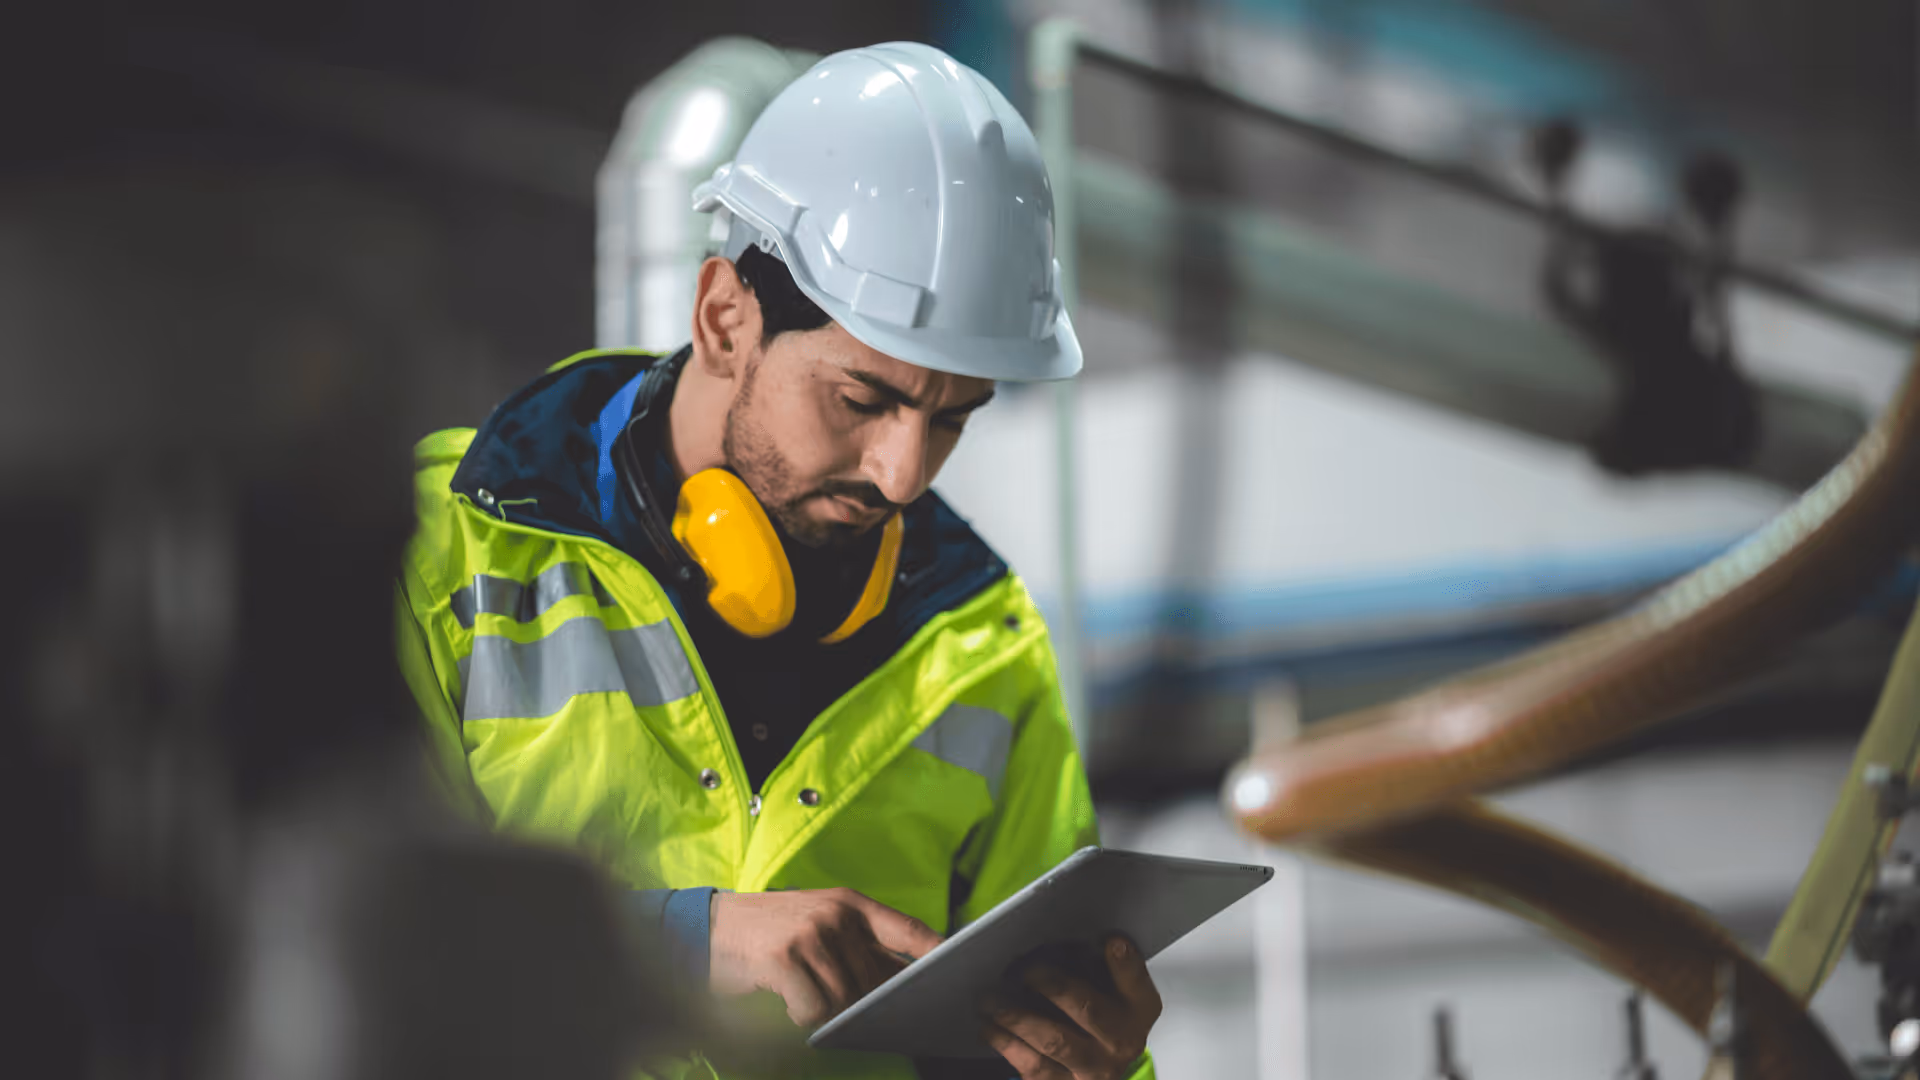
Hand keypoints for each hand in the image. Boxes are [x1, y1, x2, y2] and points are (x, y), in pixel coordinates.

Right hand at [709, 887, 943, 1027]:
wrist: (711, 925)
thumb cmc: (772, 930)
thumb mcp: (821, 923)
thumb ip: (860, 946)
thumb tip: (903, 982)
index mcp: (852, 904)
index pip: (908, 929)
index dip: (937, 953)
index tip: (960, 970)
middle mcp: (836, 915)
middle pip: (875, 980)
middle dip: (864, 1003)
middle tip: (837, 1004)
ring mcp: (811, 935)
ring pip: (844, 1000)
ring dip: (826, 1011)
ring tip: (802, 995)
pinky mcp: (784, 958)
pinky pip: (812, 1010)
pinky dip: (800, 1017)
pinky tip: (785, 998)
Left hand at [977, 934, 1161, 1079]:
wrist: (1105, 1073)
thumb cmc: (1105, 1023)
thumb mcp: (1117, 995)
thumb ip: (1100, 968)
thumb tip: (1062, 943)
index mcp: (1137, 1011)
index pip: (1135, 982)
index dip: (1125, 962)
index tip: (1110, 940)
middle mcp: (1119, 1042)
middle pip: (1087, 1009)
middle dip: (1052, 985)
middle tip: (1023, 969)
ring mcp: (1091, 1069)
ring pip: (1052, 1041)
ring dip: (1016, 1015)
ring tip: (989, 998)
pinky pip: (1031, 1066)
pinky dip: (1005, 1043)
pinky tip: (988, 1025)